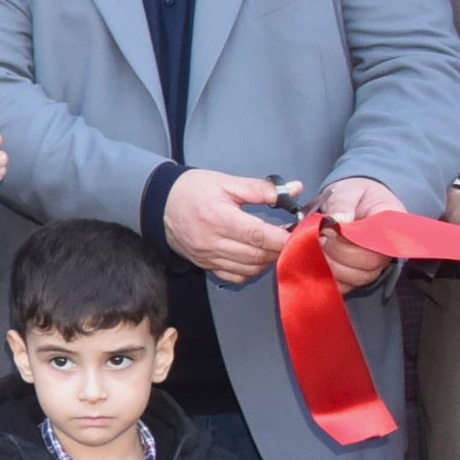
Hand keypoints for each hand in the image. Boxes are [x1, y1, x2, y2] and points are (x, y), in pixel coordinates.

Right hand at [163, 170, 293, 283]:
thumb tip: (295, 190)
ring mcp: (207, 257)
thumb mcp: (225, 182)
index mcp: (218, 218)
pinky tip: (257, 257)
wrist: (158, 203)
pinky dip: (252, 271)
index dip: (284, 238)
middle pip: (257, 255)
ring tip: (276, 245)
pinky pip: (235, 276)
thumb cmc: (192, 189)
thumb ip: (261, 188)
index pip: (258, 236)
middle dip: (281, 248)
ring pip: (250, 268)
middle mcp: (211, 242)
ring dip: (269, 260)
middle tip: (292, 237)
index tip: (301, 233)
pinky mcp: (204, 265)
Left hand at [316, 176, 402, 292]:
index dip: (352, 242)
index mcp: (391, 225)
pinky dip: (327, 279)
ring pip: (356, 278)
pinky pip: (345, 286)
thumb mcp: (348, 190)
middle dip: (337, 254)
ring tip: (312, 248)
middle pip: (369, 265)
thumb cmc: (353, 194)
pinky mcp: (357, 274)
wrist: (353, 201)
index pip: (381, 243)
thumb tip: (339, 220)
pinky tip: (312, 264)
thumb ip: (343, 203)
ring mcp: (373, 265)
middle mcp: (387, 250)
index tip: (328, 231)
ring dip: (330, 266)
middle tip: (316, 238)